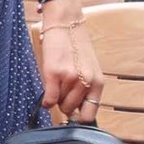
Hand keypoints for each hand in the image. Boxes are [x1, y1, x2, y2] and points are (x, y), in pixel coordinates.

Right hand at [39, 2, 103, 122]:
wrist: (65, 24)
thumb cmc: (75, 46)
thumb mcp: (88, 69)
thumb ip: (85, 88)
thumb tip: (73, 108)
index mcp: (98, 83)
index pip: (90, 114)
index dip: (79, 118)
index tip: (72, 117)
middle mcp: (86, 83)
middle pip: (72, 110)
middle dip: (64, 106)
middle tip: (60, 95)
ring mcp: (70, 79)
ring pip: (60, 104)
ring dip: (55, 100)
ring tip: (55, 87)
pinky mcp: (54, 73)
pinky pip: (49, 98)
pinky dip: (45, 100)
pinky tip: (45, 96)